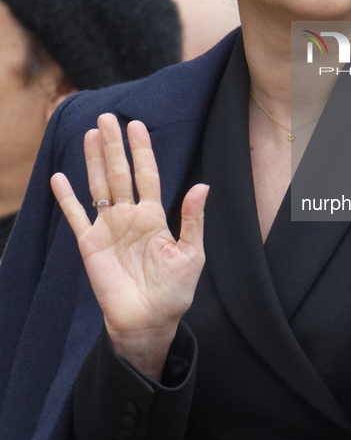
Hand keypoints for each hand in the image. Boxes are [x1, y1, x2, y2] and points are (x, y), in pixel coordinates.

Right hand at [51, 112, 207, 380]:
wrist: (148, 322)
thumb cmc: (174, 292)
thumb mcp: (192, 254)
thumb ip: (192, 220)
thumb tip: (202, 186)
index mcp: (155, 217)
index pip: (147, 175)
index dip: (141, 151)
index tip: (136, 125)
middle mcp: (130, 217)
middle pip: (120, 173)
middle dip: (114, 146)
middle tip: (107, 118)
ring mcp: (109, 228)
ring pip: (99, 186)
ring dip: (94, 161)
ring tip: (89, 134)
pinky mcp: (90, 245)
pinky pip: (76, 216)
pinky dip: (67, 198)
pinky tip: (59, 177)